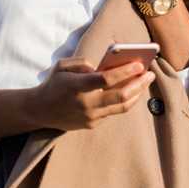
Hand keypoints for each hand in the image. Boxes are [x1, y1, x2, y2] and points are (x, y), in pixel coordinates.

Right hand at [30, 57, 155, 130]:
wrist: (40, 110)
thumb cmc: (53, 84)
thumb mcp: (62, 66)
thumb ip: (82, 63)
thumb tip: (102, 67)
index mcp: (77, 86)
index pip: (106, 79)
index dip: (125, 72)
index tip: (140, 64)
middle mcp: (86, 104)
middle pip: (120, 96)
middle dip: (138, 84)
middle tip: (149, 74)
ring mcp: (90, 116)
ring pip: (121, 107)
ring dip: (136, 94)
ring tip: (144, 82)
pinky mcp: (92, 124)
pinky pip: (113, 111)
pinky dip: (124, 101)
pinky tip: (131, 92)